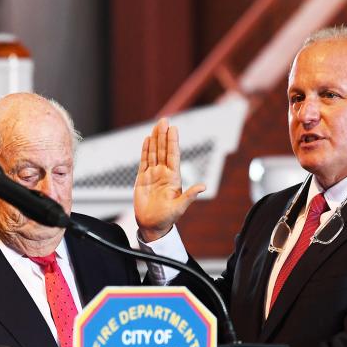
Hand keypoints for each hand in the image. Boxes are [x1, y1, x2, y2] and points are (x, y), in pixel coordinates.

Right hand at [133, 118, 205, 241]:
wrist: (152, 226)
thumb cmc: (167, 219)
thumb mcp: (180, 207)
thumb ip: (190, 195)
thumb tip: (203, 186)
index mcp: (174, 178)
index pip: (173, 156)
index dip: (173, 142)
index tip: (174, 129)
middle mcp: (164, 174)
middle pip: (163, 150)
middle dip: (163, 135)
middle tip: (164, 120)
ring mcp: (153, 175)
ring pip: (154, 153)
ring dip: (155, 139)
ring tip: (156, 125)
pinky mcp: (143, 179)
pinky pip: (144, 161)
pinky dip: (145, 150)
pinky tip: (147, 140)